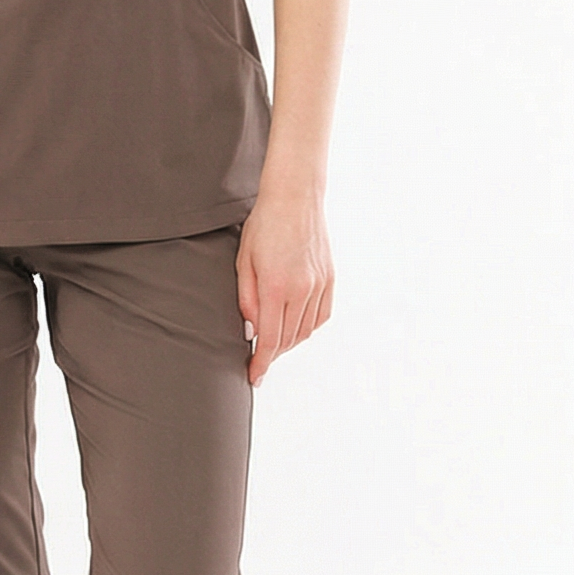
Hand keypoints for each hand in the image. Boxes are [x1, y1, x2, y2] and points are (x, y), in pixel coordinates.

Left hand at [235, 188, 333, 385]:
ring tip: (273, 342)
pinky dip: (307, 328)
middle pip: (287, 339)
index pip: (269, 339)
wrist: (295, 198)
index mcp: (275, 287)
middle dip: (272, 354)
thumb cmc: (263, 226)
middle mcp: (301, 290)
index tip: (254, 376)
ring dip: (289, 342)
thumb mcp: (243, 262)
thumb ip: (246, 299)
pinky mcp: (330, 279)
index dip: (261, 363)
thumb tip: (251, 331)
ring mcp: (319, 285)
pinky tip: (295, 326)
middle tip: (258, 360)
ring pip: (305, 331)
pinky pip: (320, 317)